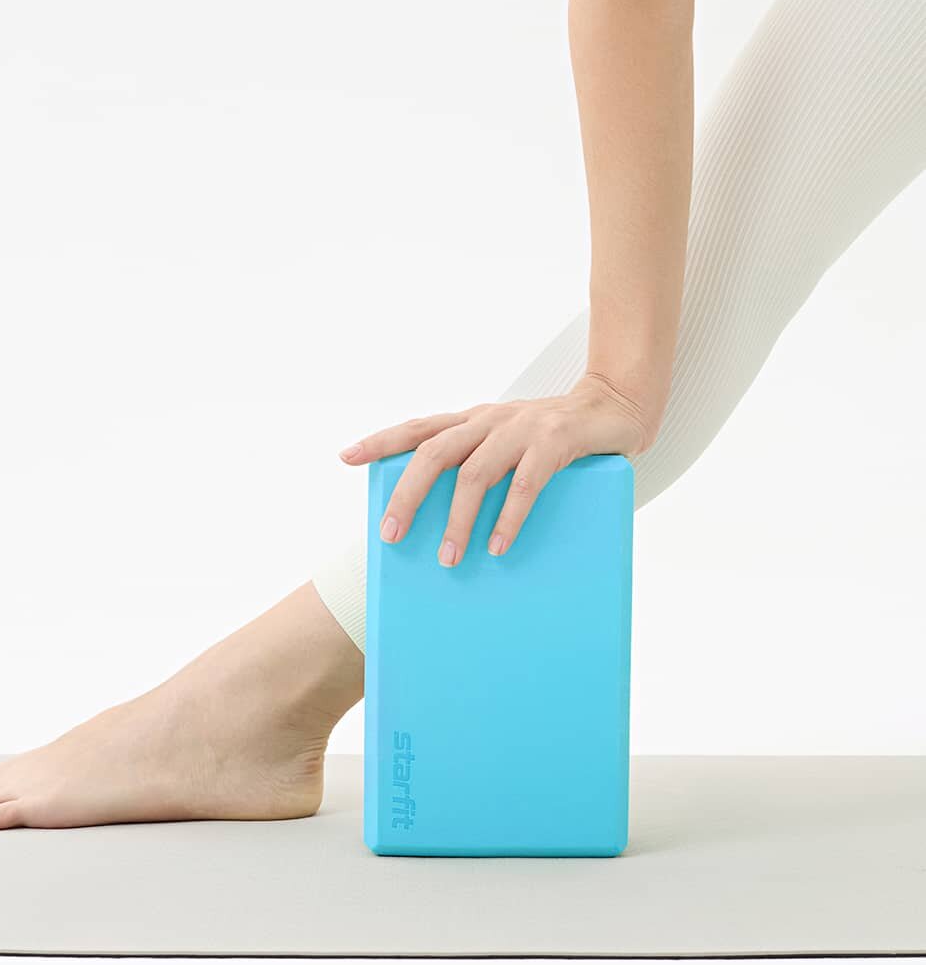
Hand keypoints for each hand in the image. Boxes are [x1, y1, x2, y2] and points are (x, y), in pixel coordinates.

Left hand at [337, 373, 651, 565]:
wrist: (617, 406)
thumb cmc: (556, 437)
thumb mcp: (509, 446)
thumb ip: (480, 467)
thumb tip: (447, 525)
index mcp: (473, 420)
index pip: (418, 428)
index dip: (381, 441)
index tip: (346, 458)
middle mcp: (490, 419)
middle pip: (434, 453)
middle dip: (408, 495)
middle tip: (391, 534)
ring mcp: (522, 428)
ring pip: (475, 473)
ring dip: (458, 519)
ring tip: (448, 558)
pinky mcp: (556, 441)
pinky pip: (526, 483)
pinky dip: (508, 516)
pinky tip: (497, 546)